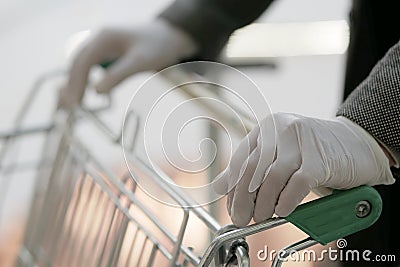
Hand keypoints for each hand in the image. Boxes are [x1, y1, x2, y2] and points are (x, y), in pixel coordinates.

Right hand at [59, 19, 197, 107]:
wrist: (172, 36)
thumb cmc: (158, 46)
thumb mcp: (140, 62)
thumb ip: (118, 75)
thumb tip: (97, 91)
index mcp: (104, 37)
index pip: (83, 62)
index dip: (76, 83)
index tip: (74, 102)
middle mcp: (100, 38)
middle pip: (78, 62)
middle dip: (72, 83)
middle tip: (70, 105)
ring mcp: (103, 44)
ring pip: (83, 63)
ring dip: (78, 81)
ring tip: (74, 101)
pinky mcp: (109, 51)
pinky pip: (93, 65)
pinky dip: (88, 78)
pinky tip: (88, 91)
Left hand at [214, 113, 394, 226]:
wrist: (358, 144)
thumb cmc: (316, 153)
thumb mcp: (279, 156)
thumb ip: (250, 168)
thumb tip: (219, 186)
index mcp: (268, 128)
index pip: (242, 159)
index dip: (233, 186)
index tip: (231, 206)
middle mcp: (282, 129)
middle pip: (253, 168)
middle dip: (243, 198)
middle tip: (241, 218)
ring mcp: (302, 141)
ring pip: (272, 177)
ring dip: (263, 203)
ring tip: (261, 218)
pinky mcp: (320, 158)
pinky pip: (297, 184)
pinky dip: (286, 201)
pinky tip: (282, 211)